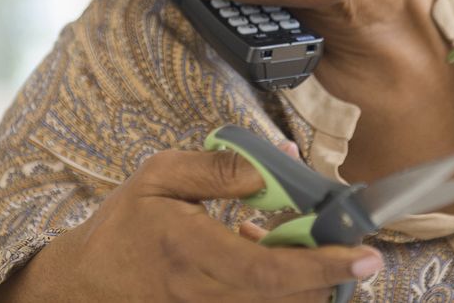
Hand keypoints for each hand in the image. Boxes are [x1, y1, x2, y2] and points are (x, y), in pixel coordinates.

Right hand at [0, 141, 382, 301]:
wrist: (88, 282)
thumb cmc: (125, 225)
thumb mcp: (159, 176)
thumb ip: (216, 169)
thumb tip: (273, 165)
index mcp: (190, 252)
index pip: (268, 271)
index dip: (322, 265)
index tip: (365, 255)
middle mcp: (203, 294)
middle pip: (286, 298)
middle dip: (332, 275)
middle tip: (359, 250)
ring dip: (313, 285)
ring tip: (322, 252)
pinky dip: (286, 292)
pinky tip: (279, 262)